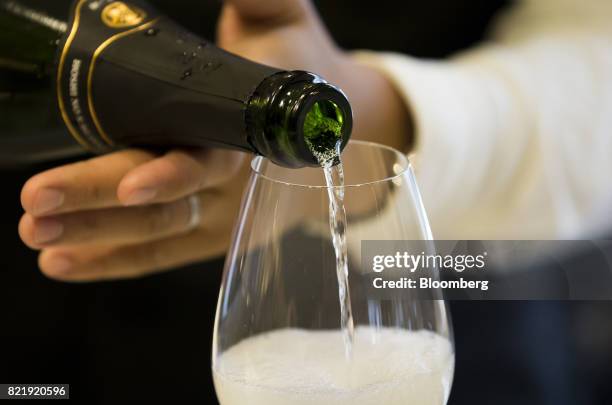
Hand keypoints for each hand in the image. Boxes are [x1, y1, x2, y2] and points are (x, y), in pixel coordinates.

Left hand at [19, 0, 411, 280]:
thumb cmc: (298, 61)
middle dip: (100, 200)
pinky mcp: (212, 234)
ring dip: (95, 235)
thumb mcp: (284, 20)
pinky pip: (161, 253)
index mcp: (253, 130)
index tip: (128, 186)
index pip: (212, 158)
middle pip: (170, 201)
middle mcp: (239, 182)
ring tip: (37, 231)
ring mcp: (225, 215)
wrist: (330, 128)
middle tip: (37, 201)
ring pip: (158, 232)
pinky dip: (111, 261)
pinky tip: (61, 263)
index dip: (174, 174)